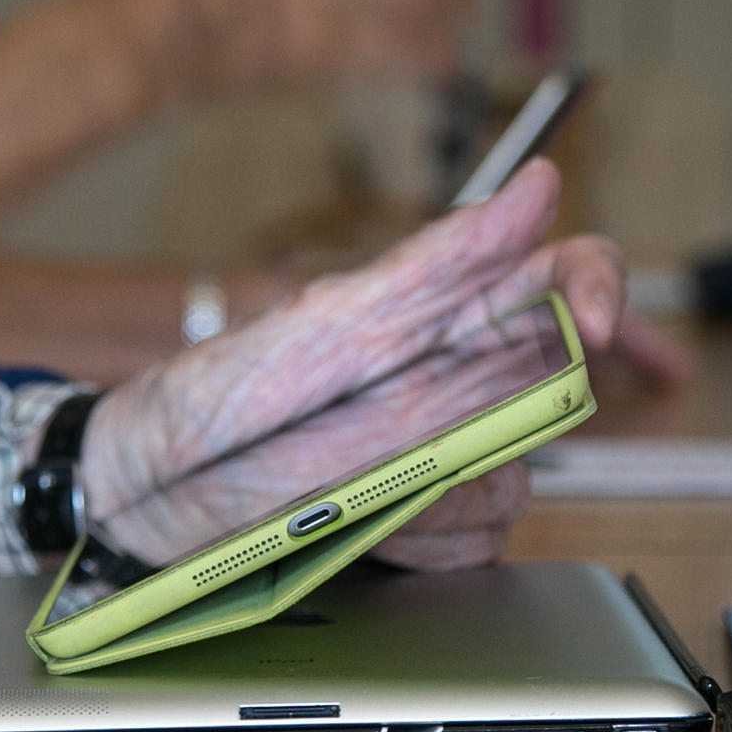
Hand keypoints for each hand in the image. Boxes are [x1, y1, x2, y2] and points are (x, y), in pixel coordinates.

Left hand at [77, 159, 616, 570]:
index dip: (598, 293)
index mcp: (434, 307)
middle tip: (409, 438)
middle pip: (552, 388)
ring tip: (348, 481)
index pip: (563, 275)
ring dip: (443, 487)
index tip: (594, 329)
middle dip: (495, 420)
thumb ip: (435, 265)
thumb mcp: (317, 327)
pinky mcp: (434, 532)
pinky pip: (478, 542)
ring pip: (517, 476)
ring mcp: (448, 456)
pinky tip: (363, 530)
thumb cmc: (209, 404)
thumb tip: (538, 188)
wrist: (133, 507)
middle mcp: (454, 378)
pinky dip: (425, 542)